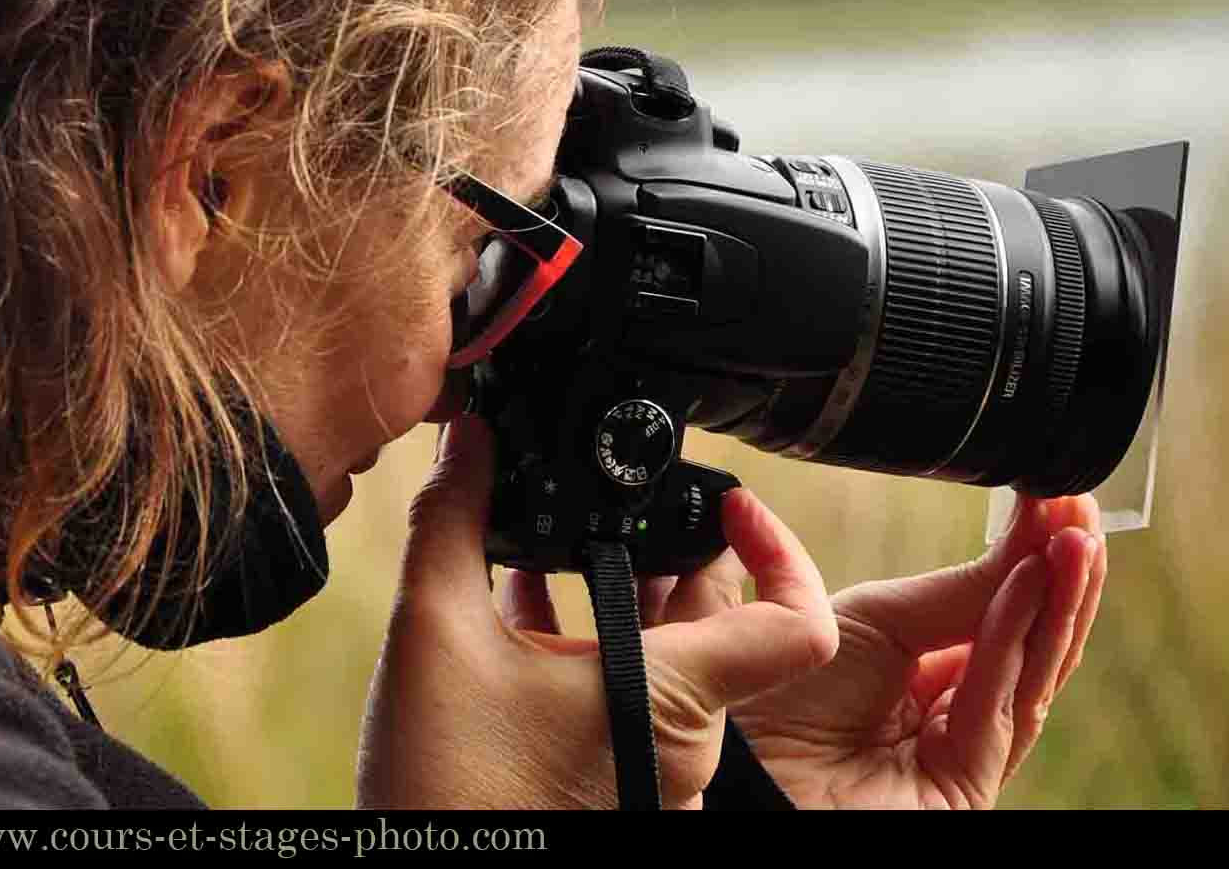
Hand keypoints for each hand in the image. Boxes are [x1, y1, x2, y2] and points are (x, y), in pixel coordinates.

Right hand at [357, 415, 838, 809]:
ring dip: (616, 596)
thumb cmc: (448, 789)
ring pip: (667, 659)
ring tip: (554, 545)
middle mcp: (684, 742)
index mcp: (671, 697)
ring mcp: (656, 771)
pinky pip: (632, 696)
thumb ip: (452, 520)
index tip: (728, 501)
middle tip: (613, 498)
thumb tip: (469, 438)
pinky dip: (592, 646)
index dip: (781, 547)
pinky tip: (521, 608)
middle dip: (660, 551)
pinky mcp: (619, 787)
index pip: (795, 622)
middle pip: (714, 623)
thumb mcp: (433, 630)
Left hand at [722, 493, 1107, 808]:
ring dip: (1058, 602)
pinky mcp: (964, 788)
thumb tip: (1013, 521)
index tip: (1052, 498)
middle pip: (1025, 644)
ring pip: (1027, 675)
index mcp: (916, 671)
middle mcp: (943, 711)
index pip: (989, 612)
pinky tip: (1031, 584)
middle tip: (1079, 508)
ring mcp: (958, 753)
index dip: (1024, 558)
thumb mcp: (866, 619)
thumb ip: (948, 585)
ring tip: (1077, 537)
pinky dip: (1015, 640)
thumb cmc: (770, 699)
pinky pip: (997, 706)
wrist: (734, 771)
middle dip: (1058, 575)